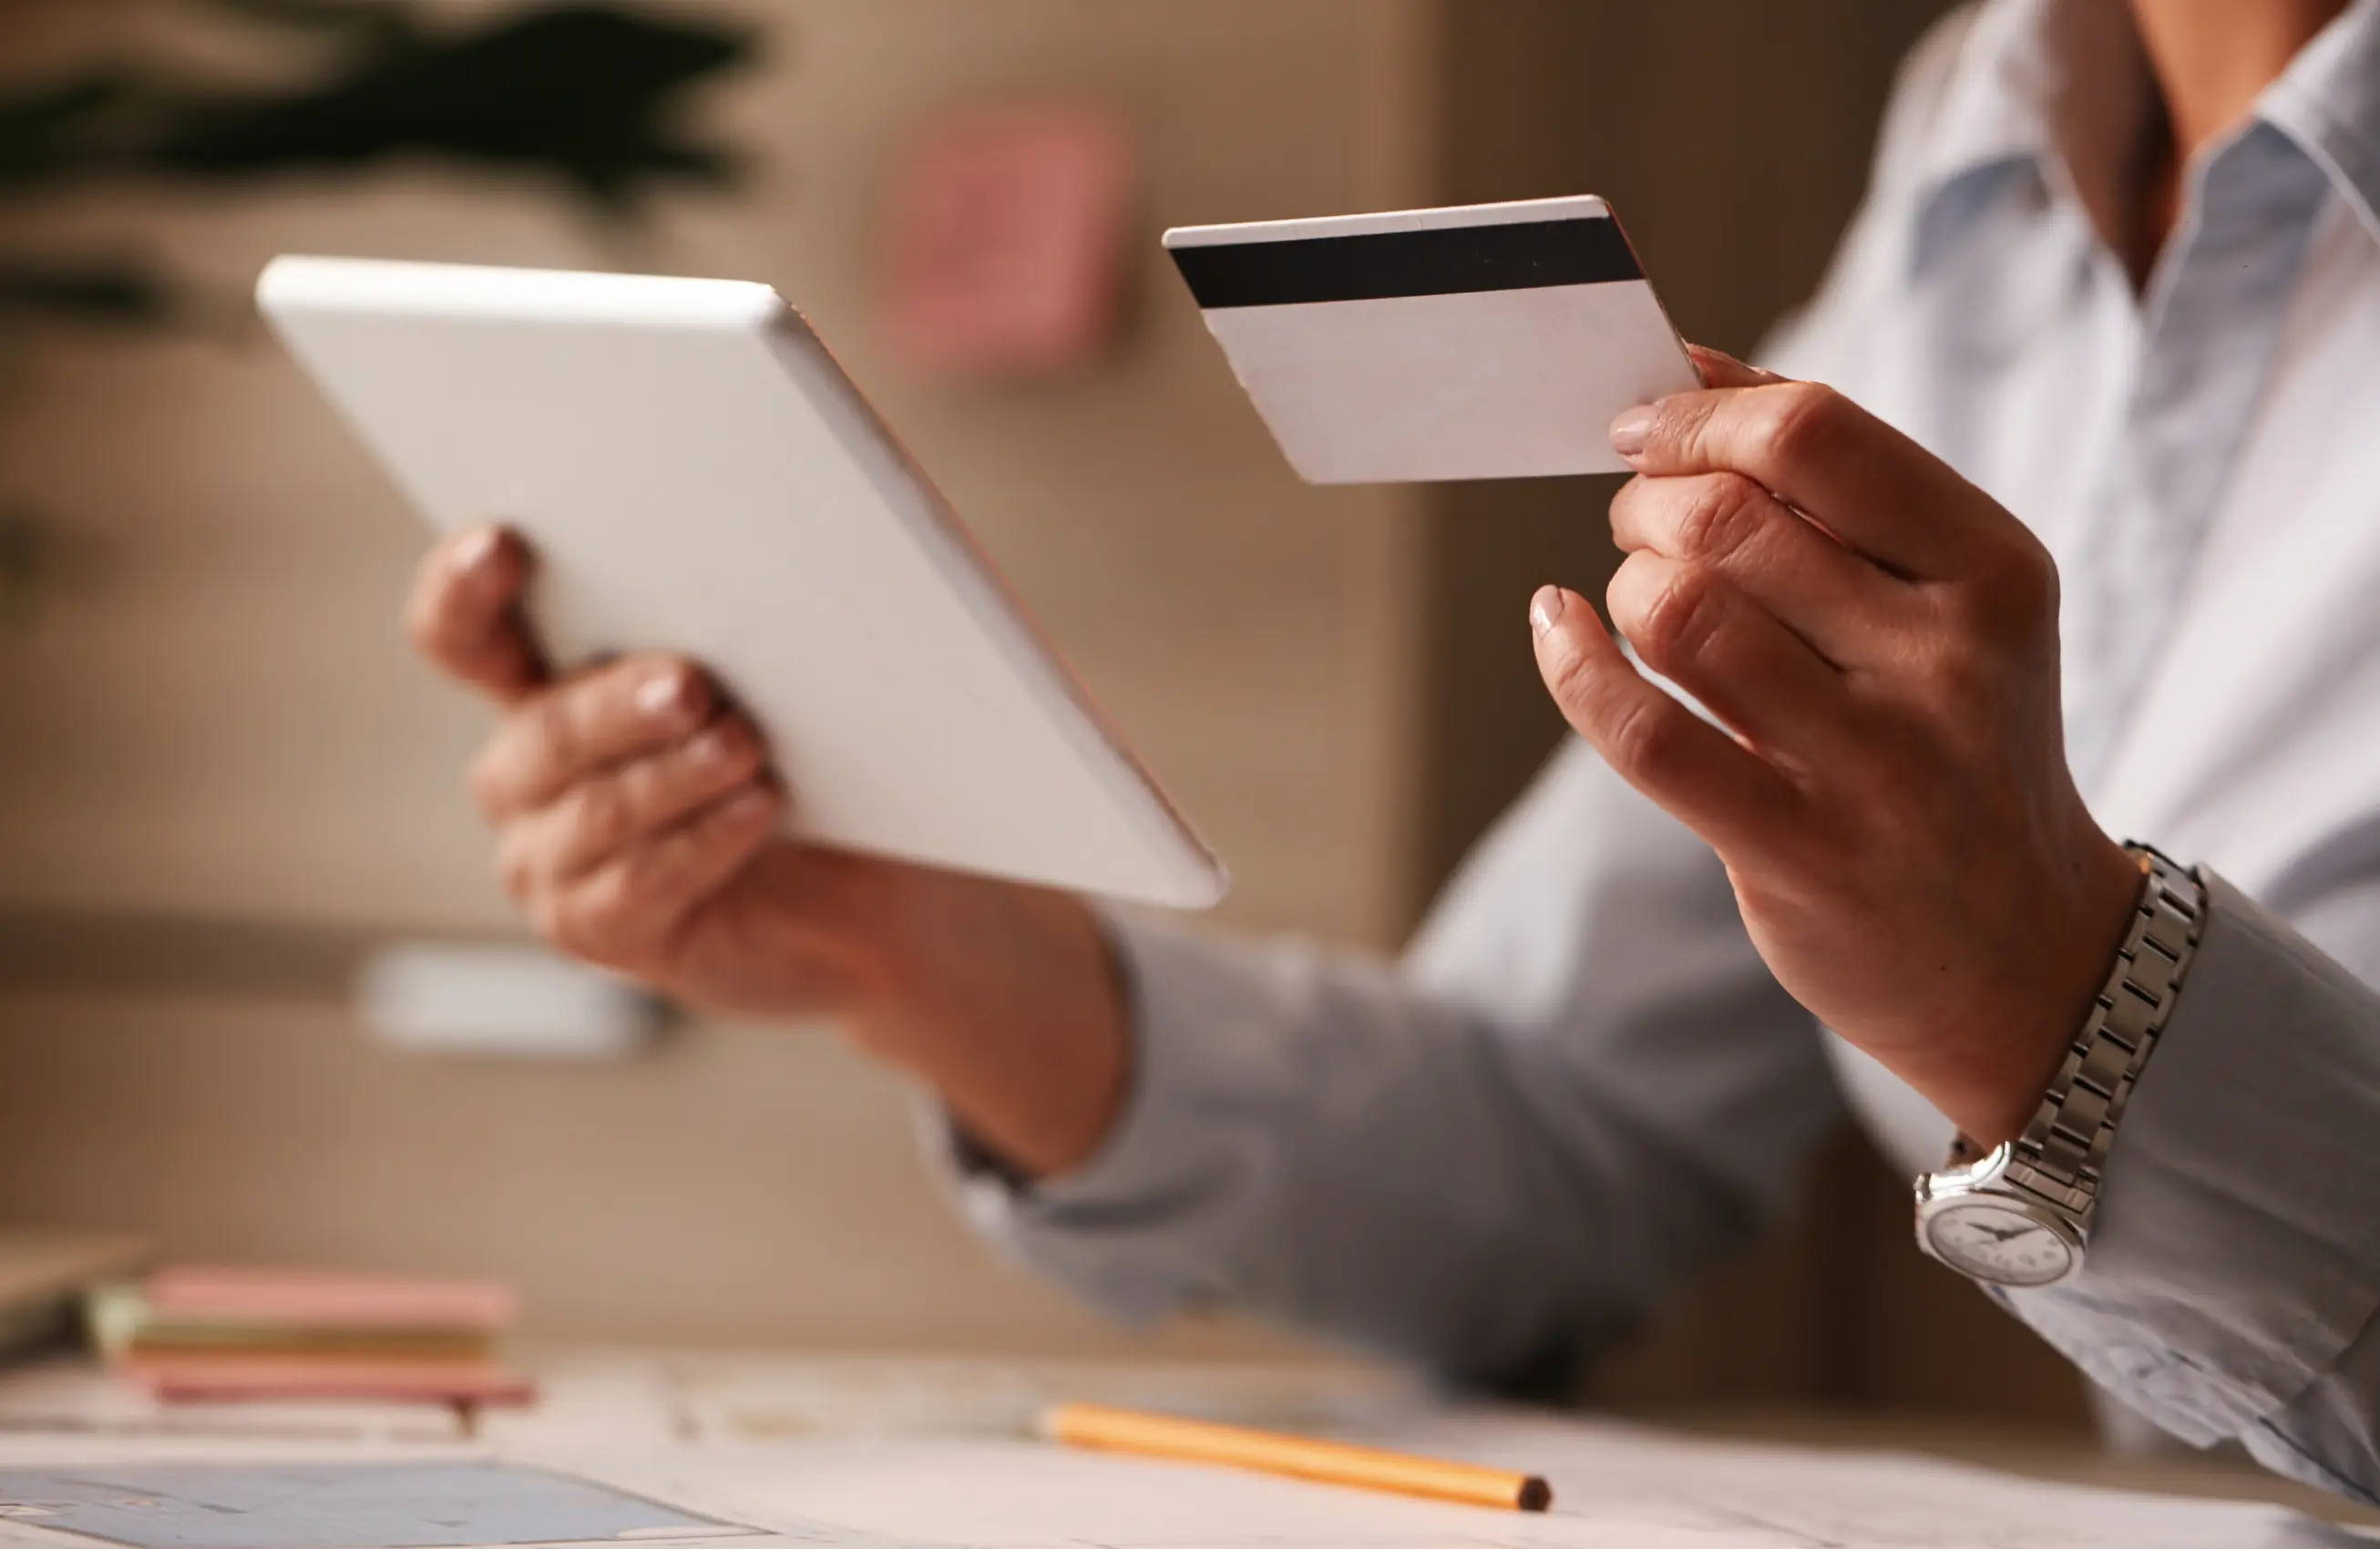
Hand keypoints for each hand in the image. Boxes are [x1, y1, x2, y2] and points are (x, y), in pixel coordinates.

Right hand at [404, 525, 1129, 1174]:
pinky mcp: (599, 932)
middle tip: (692, 683)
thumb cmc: (827, 762)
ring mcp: (550, 860)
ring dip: (675, 775)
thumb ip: (754, 608)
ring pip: (595, 809)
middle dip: (619, 701)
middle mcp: (528, 773)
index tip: (507, 541)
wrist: (880, 897)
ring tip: (748, 748)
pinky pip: (636, 884)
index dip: (463, 586)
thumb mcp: (789, 675)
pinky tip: (759, 810)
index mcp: (548, 683)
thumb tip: (786, 522)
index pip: (464, 632)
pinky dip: (702, 842)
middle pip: (544, 727)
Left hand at [1530, 348, 2141, 1146]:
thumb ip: (1834, 479)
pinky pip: (1645, 732)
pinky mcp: (1799, 850)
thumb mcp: (1946, 599)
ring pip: (1679, 613)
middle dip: (1648, 500)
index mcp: (1991, 568)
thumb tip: (1691, 362)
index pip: (1816, 434)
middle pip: (1726, 520)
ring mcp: (1877, 763)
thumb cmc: (1952, 739)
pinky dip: (1575, 664)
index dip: (1700, 414)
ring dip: (1623, 584)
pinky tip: (1559, 630)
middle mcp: (1945, 659)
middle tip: (1640, 521)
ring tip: (1635, 596)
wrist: (2019, 950)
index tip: (1645, 425)